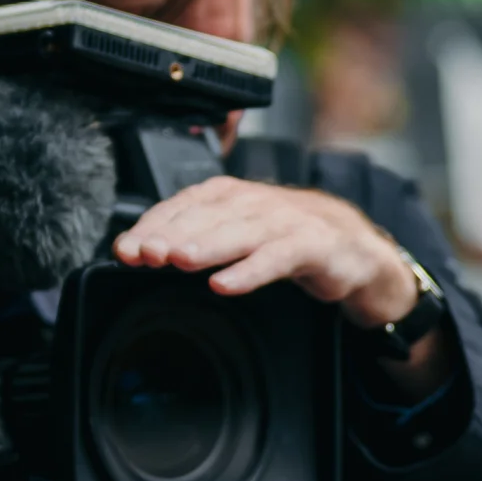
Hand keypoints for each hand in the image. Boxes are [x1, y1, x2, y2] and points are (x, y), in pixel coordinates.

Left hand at [112, 178, 421, 327]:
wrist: (355, 249)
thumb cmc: (288, 242)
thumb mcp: (238, 236)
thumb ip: (193, 239)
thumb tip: (137, 251)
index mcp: (230, 195)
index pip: (184, 205)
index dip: (153, 226)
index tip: (126, 250)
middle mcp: (255, 202)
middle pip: (207, 215)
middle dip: (172, 234)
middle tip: (143, 254)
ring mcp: (286, 222)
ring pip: (240, 231)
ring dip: (207, 246)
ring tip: (177, 260)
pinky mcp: (314, 246)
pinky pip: (278, 258)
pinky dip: (251, 270)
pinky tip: (225, 284)